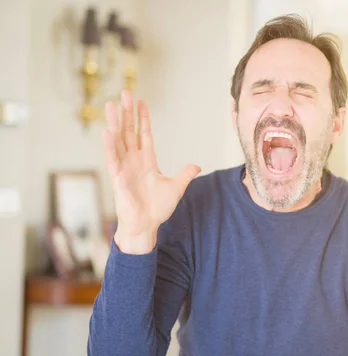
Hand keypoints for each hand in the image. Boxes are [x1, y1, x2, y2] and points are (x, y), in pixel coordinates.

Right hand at [103, 91, 200, 252]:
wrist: (146, 226)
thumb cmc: (157, 209)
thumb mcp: (176, 188)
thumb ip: (184, 174)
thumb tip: (196, 165)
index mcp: (147, 161)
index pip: (144, 134)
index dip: (142, 118)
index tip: (141, 102)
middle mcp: (133, 161)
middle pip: (129, 131)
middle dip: (127, 112)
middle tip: (124, 92)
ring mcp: (124, 167)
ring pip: (118, 140)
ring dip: (114, 122)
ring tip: (110, 104)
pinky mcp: (117, 178)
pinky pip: (112, 159)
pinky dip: (109, 146)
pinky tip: (107, 131)